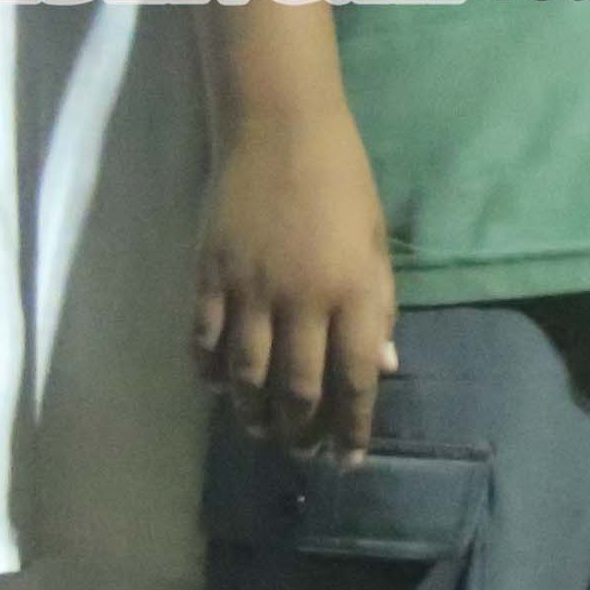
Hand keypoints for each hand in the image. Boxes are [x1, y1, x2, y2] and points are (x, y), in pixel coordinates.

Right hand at [197, 108, 401, 459]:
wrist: (281, 130)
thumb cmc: (342, 184)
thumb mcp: (378, 243)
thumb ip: (379, 307)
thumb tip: (384, 367)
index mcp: (355, 293)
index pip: (355, 380)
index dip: (352, 427)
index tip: (349, 459)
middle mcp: (303, 301)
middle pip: (299, 388)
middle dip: (301, 430)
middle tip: (301, 451)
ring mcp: (250, 291)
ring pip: (248, 376)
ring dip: (253, 413)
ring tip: (261, 431)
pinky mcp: (210, 278)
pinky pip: (206, 342)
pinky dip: (210, 373)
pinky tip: (218, 388)